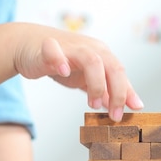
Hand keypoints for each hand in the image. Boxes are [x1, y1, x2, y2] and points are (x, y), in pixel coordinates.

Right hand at [13, 24, 143, 121]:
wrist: (29, 45)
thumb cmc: (62, 61)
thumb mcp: (87, 78)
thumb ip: (105, 91)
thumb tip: (121, 107)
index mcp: (102, 56)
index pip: (120, 74)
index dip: (127, 94)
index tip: (131, 113)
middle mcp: (90, 49)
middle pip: (112, 66)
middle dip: (117, 93)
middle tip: (114, 115)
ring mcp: (70, 47)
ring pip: (92, 60)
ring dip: (96, 84)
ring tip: (93, 104)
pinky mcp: (49, 47)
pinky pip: (55, 51)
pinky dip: (60, 60)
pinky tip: (64, 72)